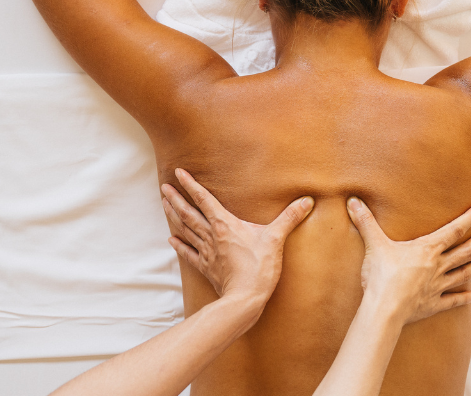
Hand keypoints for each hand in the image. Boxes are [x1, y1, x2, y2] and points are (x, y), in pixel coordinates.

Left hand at [162, 168, 313, 312]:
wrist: (244, 299)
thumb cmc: (259, 268)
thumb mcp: (276, 239)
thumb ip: (289, 218)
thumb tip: (307, 201)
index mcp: (225, 224)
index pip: (204, 199)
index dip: (190, 185)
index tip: (178, 172)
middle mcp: (211, 235)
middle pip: (188, 213)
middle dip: (175, 198)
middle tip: (163, 187)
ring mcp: (206, 252)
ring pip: (185, 229)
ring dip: (173, 216)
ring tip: (164, 204)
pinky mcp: (206, 267)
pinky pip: (188, 253)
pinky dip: (179, 245)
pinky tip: (171, 239)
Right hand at [346, 197, 470, 324]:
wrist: (385, 309)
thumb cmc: (381, 275)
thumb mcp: (374, 244)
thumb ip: (366, 222)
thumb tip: (353, 201)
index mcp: (427, 249)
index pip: (453, 230)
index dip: (468, 219)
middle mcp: (437, 266)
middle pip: (464, 251)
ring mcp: (438, 286)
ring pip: (463, 273)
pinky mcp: (433, 304)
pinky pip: (453, 300)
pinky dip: (465, 298)